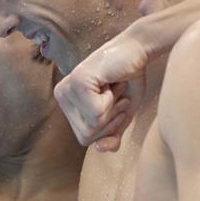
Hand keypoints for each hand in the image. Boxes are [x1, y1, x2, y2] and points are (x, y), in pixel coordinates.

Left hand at [54, 30, 148, 151]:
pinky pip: (96, 114)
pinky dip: (113, 100)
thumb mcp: (121, 115)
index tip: (115, 102)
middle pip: (86, 137)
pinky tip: (112, 82)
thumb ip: (112, 135)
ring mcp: (66, 88)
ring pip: (91, 127)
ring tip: (114, 88)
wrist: (138, 50)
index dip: (108, 128)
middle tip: (116, 95)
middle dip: (111, 120)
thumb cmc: (129, 78)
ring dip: (113, 110)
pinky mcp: (77, 82)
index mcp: (66, 103)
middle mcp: (61, 95)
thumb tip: (100, 150)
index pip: (85, 139)